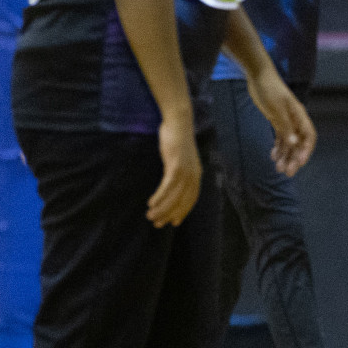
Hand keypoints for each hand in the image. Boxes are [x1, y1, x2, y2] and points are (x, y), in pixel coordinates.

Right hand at [149, 110, 200, 225]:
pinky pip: (168, 186)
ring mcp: (186, 170)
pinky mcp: (176, 165)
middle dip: (170, 214)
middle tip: (158, 224)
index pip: (191, 198)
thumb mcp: (180, 158)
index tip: (174, 222)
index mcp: (196, 174)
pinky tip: (151, 203)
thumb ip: (179, 170)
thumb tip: (172, 183)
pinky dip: (160, 196)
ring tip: (150, 217)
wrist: (178, 122)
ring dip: (162, 209)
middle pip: (183, 200)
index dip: (183, 211)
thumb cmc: (176, 140)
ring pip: (174, 196)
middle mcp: (194, 174)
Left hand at [245, 70, 316, 176]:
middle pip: (299, 143)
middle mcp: (295, 120)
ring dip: (286, 156)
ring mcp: (286, 121)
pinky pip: (281, 138)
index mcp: (299, 116)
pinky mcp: (277, 120)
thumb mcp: (277, 109)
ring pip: (289, 143)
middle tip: (287, 172)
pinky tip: (273, 156)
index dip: (306, 151)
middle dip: (294, 158)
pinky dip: (278, 148)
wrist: (258, 76)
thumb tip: (294, 143)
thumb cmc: (269, 90)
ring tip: (278, 168)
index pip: (309, 137)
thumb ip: (286, 126)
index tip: (299, 163)